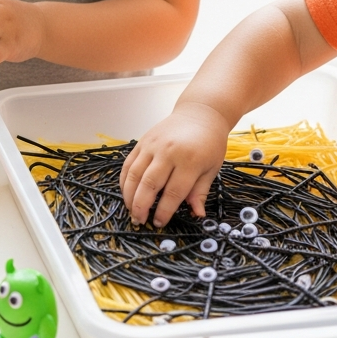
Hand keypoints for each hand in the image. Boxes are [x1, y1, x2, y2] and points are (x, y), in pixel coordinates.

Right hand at [120, 102, 230, 226]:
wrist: (200, 114)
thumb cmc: (209, 143)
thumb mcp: (212, 168)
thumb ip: (200, 191)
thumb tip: (197, 214)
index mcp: (190, 161)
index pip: (173, 192)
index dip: (164, 211)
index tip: (159, 222)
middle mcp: (169, 152)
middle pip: (150, 184)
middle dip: (142, 206)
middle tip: (139, 220)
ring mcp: (153, 145)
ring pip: (134, 174)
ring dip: (129, 195)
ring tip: (131, 210)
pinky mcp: (143, 142)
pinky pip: (128, 164)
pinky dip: (124, 180)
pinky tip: (126, 193)